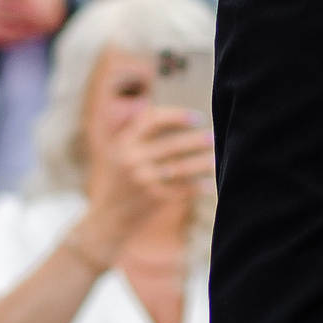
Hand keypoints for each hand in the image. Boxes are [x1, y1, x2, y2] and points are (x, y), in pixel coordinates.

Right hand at [78, 107, 214, 258]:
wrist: (106, 220)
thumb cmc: (116, 182)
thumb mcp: (115, 153)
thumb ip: (132, 129)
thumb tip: (146, 102)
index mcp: (123, 144)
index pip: (153, 121)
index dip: (177, 116)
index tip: (197, 118)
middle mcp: (131, 160)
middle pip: (173, 145)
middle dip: (197, 140)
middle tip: (215, 137)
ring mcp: (142, 180)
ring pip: (182, 168)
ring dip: (202, 163)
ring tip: (217, 159)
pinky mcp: (152, 199)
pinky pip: (183, 190)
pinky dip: (198, 187)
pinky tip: (210, 185)